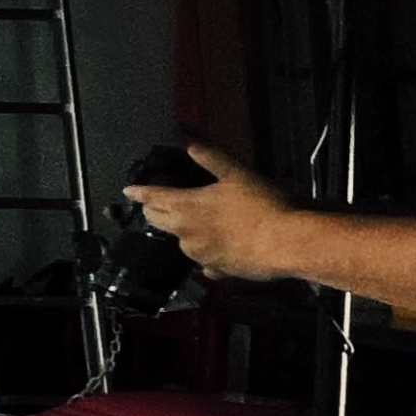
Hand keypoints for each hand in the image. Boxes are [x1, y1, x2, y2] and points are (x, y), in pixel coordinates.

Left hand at [128, 142, 299, 281]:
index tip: (128, 191)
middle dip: (153, 211)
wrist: (287, 243)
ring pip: (181, 242)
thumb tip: (189, 144)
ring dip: (182, 232)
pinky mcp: (217, 272)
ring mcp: (199, 256)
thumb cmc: (262, 204)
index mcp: (186, 207)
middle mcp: (185, 234)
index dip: (139, 192)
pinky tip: (220, 249)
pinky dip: (207, 254)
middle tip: (156, 204)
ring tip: (195, 224)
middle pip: (158, 221)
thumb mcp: (237, 174)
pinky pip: (205, 262)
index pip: (153, 197)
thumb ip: (212, 159)